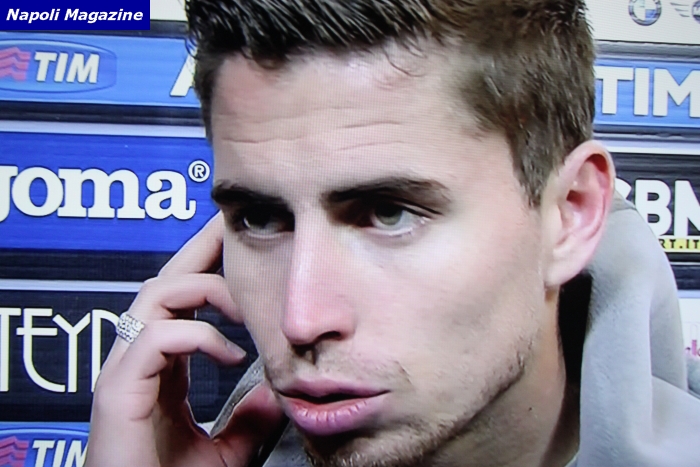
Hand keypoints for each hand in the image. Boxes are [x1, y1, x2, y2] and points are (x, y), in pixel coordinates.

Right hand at [86, 213, 283, 466]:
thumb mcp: (225, 450)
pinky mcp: (117, 391)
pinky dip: (199, 337)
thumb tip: (275, 393)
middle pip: (166, 279)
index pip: (183, 298)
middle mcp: (140, 357)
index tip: (245, 245)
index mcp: (162, 365)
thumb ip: (247, 419)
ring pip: (155, 295)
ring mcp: (125, 370)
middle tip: (235, 225)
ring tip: (245, 308)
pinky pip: (155, 338)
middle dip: (201, 247)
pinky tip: (232, 356)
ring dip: (205, 289)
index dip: (211, 267)